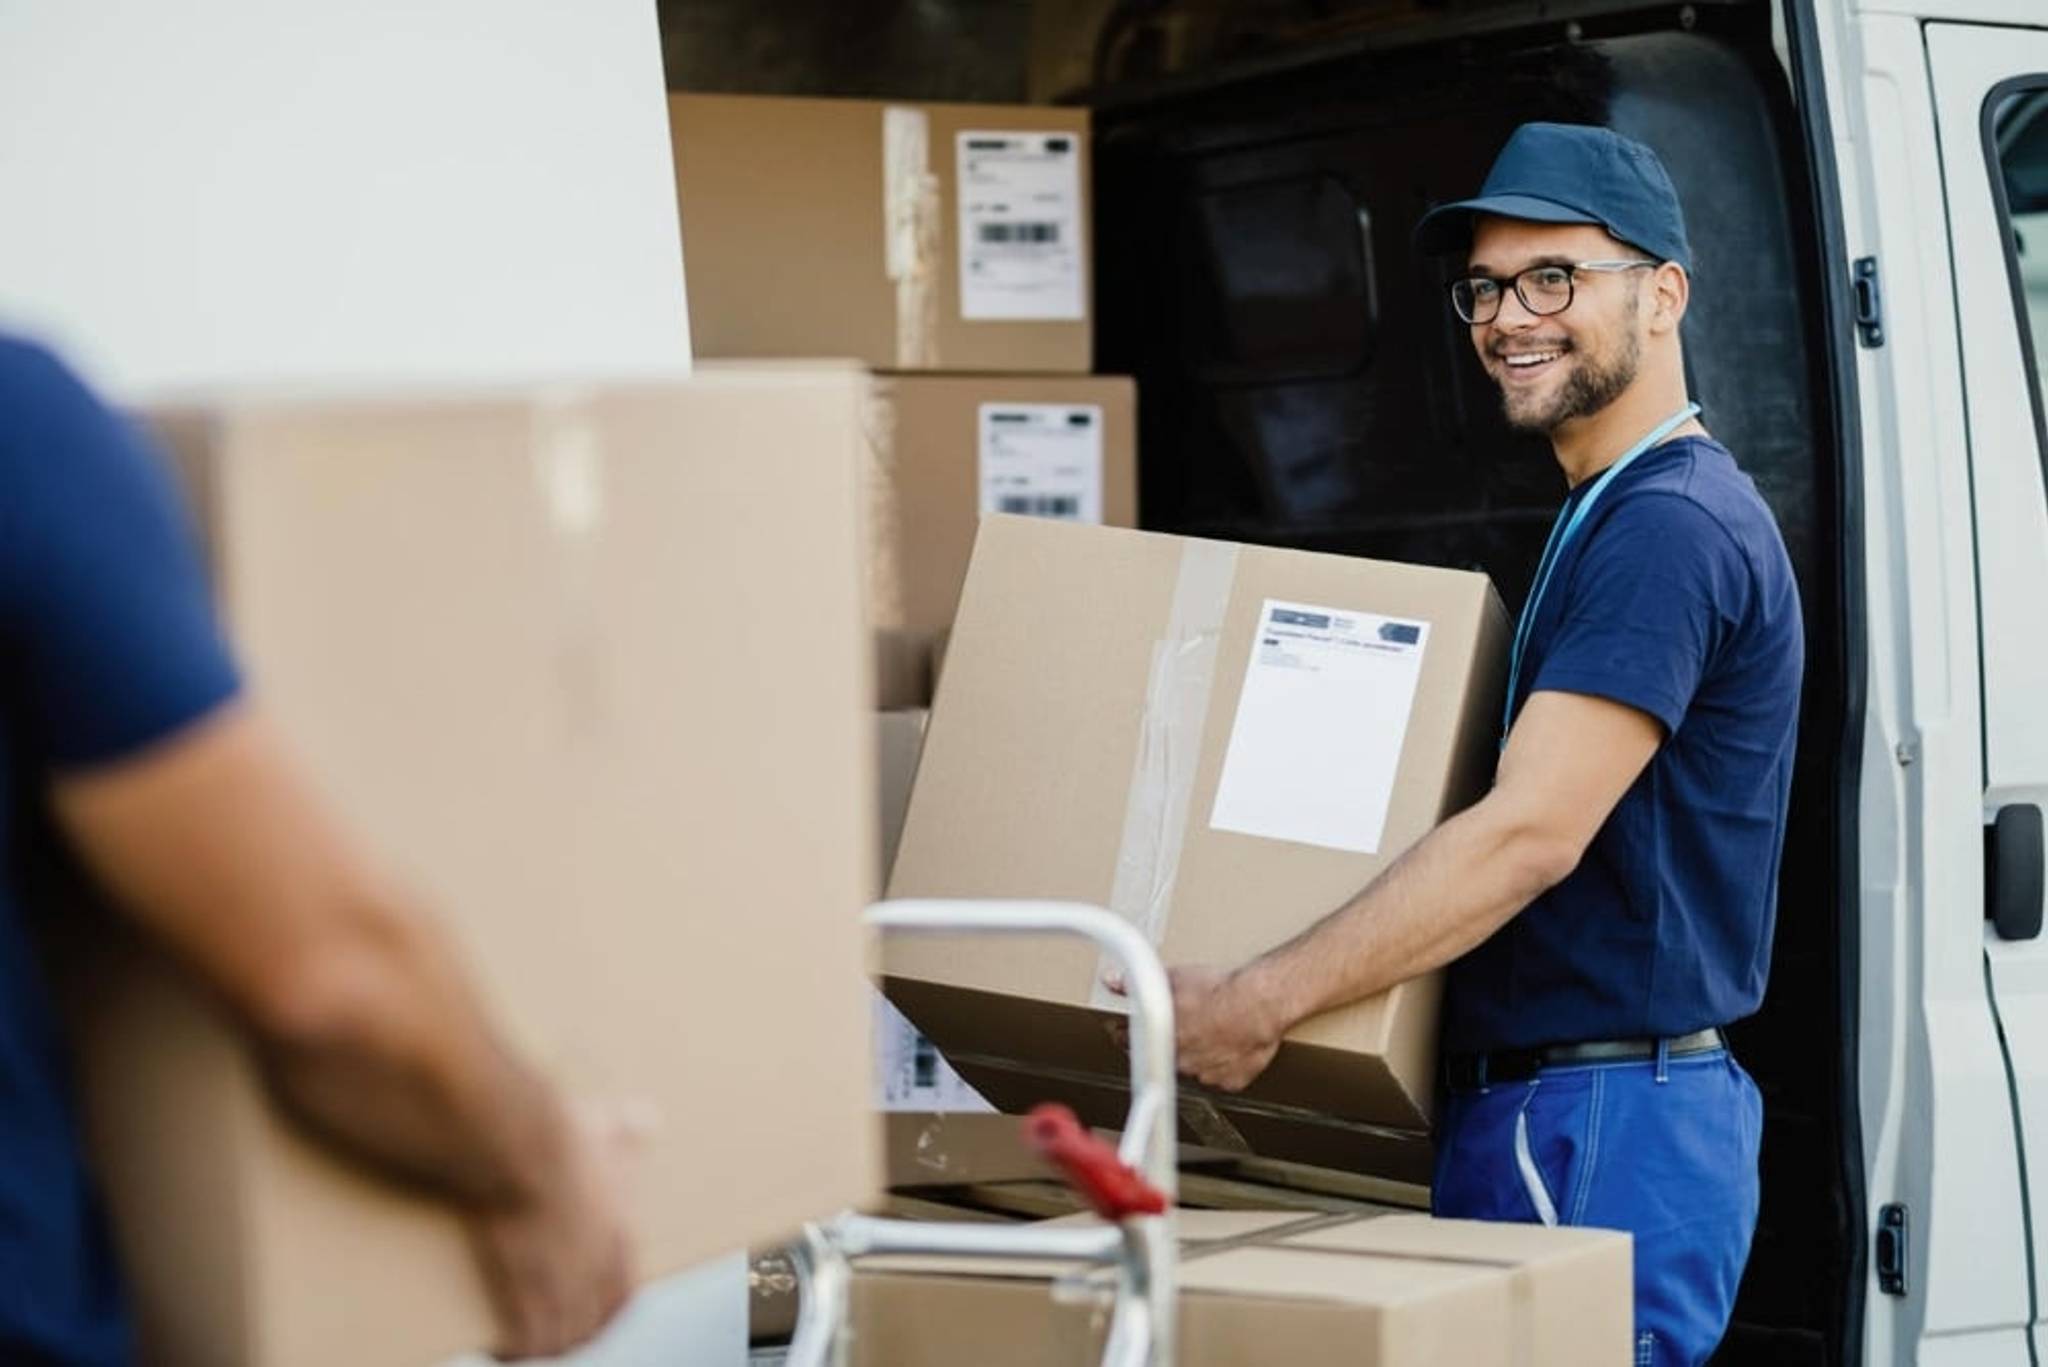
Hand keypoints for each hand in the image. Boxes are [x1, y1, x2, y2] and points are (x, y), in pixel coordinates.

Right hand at [470, 1099, 648, 1360]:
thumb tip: (648, 1117)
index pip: (623, 1295)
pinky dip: (515, 1348)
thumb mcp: (608, 1126)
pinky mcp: (524, 1284)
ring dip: (544, 1346)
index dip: (608, 1313)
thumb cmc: (563, 1131)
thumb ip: (629, 1128)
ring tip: (525, 1348)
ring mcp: (562, 1278)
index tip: (594, 1320)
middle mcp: (596, 1265)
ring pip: (560, 1336)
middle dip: (574, 1335)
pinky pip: (527, 1337)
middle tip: (554, 1339)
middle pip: (591, 1323)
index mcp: (620, 1236)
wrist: (526, 1142)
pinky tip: (502, 1350)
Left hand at [1107, 964, 1285, 1092]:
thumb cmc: (1220, 991)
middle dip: (1173, 1042)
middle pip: (1167, 1056)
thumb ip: (1137, 983)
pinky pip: (1222, 1077)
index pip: (1133, 1043)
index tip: (1130, 1031)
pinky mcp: (1231, 1082)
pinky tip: (1230, 1046)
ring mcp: (1205, 1075)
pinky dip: (1224, 1065)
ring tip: (1214, 1031)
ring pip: (1195, 1068)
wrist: (1258, 1004)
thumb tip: (1113, 981)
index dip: (1131, 1035)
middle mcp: (1180, 1062)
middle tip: (1188, 1023)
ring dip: (1200, 1053)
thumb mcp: (1173, 978)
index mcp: (1161, 1040)